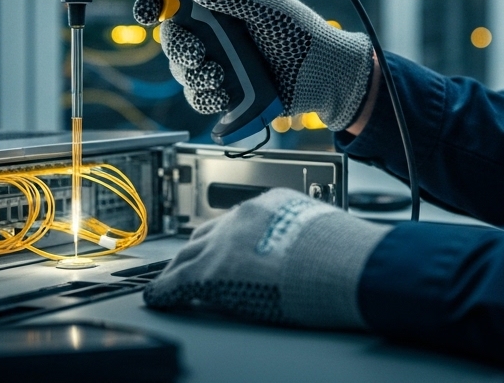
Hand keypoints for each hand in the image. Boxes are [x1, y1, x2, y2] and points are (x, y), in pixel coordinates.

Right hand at [134, 0, 373, 128]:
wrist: (323, 75)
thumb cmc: (301, 33)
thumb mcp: (266, 6)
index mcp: (220, 5)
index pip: (176, 0)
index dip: (155, 4)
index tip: (147, 12)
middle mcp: (215, 33)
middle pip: (173, 39)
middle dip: (179, 47)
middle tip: (198, 52)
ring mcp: (218, 62)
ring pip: (182, 70)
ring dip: (194, 74)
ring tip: (219, 75)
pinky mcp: (224, 91)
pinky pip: (198, 97)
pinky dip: (206, 97)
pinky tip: (224, 92)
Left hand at [142, 188, 387, 327]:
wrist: (339, 266)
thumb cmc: (342, 255)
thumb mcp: (322, 231)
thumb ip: (302, 234)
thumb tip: (304, 249)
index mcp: (269, 204)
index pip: (237, 220)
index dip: (227, 238)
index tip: (225, 246)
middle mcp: (241, 217)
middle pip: (207, 233)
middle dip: (197, 249)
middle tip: (189, 263)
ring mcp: (222, 244)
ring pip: (187, 255)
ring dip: (179, 268)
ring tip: (170, 280)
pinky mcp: (209, 272)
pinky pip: (177, 280)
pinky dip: (166, 289)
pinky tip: (160, 297)